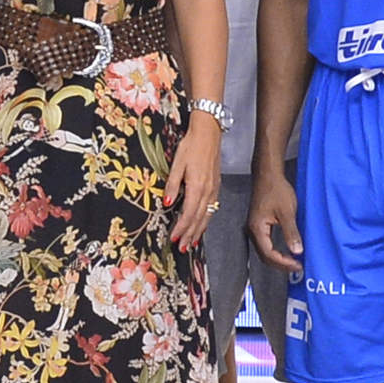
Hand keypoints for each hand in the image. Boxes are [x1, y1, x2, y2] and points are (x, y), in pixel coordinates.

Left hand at [166, 113, 220, 251]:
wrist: (208, 133)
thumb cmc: (191, 146)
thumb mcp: (177, 164)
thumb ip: (172, 185)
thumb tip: (167, 203)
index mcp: (197, 186)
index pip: (188, 213)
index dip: (181, 228)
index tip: (174, 239)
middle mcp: (208, 191)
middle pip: (198, 219)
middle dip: (190, 235)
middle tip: (182, 248)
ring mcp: (214, 189)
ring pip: (206, 215)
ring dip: (198, 231)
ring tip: (191, 243)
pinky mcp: (216, 186)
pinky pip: (211, 208)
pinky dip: (206, 220)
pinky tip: (202, 225)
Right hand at [248, 165, 303, 275]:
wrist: (268, 175)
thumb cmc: (276, 190)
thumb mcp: (287, 212)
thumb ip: (291, 233)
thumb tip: (297, 251)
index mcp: (257, 229)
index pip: (269, 254)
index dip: (283, 262)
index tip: (297, 265)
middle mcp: (253, 231)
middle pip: (265, 256)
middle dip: (281, 264)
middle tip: (297, 267)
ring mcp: (255, 228)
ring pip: (265, 251)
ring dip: (278, 258)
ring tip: (293, 262)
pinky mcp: (260, 225)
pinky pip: (266, 244)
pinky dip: (276, 251)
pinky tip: (286, 250)